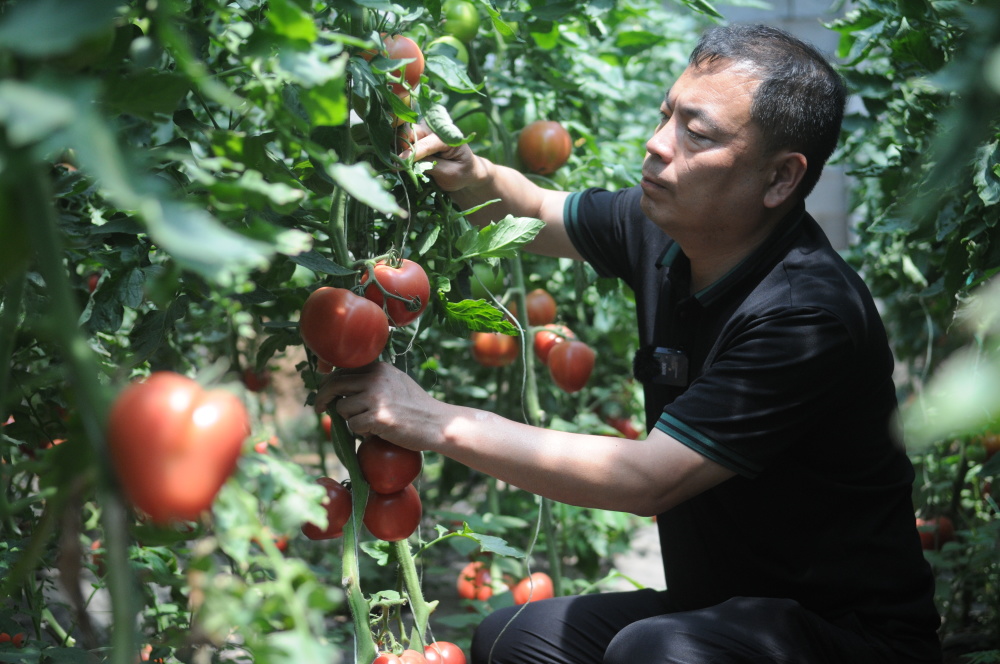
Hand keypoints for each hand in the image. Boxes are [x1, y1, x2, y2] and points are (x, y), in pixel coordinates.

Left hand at [314, 362, 443, 450]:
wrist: (437, 423)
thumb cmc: (417, 407)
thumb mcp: (396, 383)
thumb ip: (373, 381)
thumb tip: (342, 389)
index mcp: (379, 368)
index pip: (343, 371)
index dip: (329, 383)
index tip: (324, 393)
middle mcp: (375, 378)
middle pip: (335, 385)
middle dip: (322, 397)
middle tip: (318, 408)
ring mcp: (376, 397)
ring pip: (342, 408)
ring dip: (350, 419)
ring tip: (368, 424)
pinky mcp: (377, 417)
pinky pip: (353, 426)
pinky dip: (360, 432)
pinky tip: (376, 432)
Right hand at [400, 122, 488, 192]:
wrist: (466, 170)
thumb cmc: (462, 173)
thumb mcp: (452, 174)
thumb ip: (433, 167)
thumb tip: (410, 164)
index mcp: (448, 137)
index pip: (425, 144)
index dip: (410, 155)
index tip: (398, 166)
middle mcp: (435, 128)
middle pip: (410, 131)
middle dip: (401, 146)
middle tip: (398, 164)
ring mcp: (425, 129)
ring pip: (404, 132)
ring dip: (399, 146)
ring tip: (398, 162)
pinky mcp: (419, 134)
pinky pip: (404, 137)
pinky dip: (399, 147)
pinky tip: (400, 159)